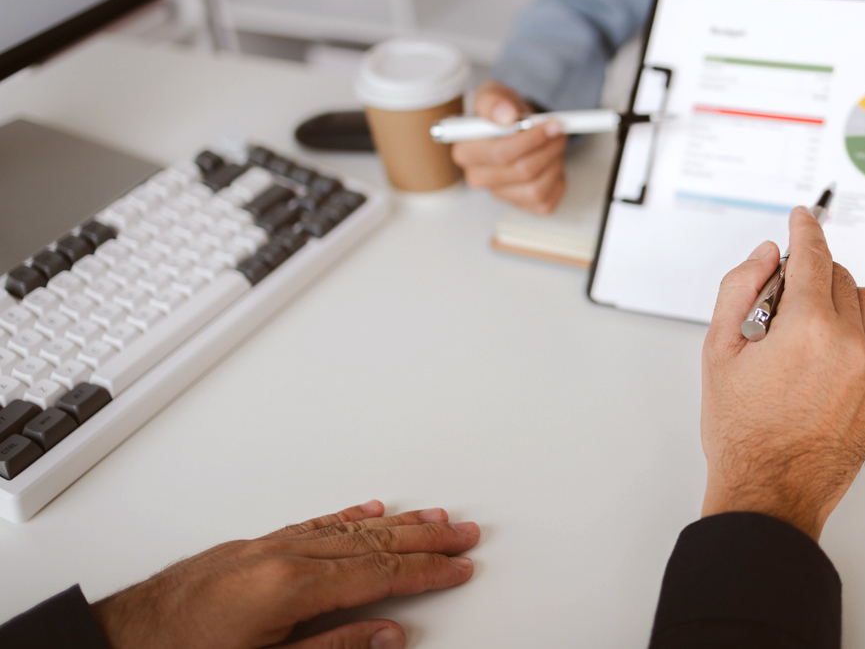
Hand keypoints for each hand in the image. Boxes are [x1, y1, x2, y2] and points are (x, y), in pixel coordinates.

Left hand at [91, 500, 480, 648]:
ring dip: (396, 522)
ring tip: (434, 516)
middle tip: (463, 534)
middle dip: (424, 538)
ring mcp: (264, 547)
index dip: (425, 571)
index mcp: (290, 588)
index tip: (458, 567)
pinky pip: (312, 524)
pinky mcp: (249, 547)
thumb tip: (388, 634)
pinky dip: (347, 516)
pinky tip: (368, 510)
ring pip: (347, 528)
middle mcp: (280, 556)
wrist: (120, 643)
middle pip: (371, 542)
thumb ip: (334, 647)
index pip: (378, 574)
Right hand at [450, 81, 567, 213]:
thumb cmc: (502, 113)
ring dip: (554, 162)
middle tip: (558, 129)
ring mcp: (498, 194)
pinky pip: (546, 201)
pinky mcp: (520, 205)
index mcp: (465, 152)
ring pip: (536, 187)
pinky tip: (552, 163)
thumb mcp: (493, 95)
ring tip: (555, 143)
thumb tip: (505, 116)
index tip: (549, 124)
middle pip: (522, 170)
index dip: (530, 139)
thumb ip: (494, 102)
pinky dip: (557, 179)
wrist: (517, 126)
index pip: (500, 153)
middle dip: (547, 147)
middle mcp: (477, 177)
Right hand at [700, 207, 864, 540]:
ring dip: (839, 300)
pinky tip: (817, 363)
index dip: (806, 230)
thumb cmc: (741, 433)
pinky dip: (850, 336)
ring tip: (803, 330)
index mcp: (810, 329)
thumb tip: (766, 256)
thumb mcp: (719, 350)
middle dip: (811, 275)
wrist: (769, 493)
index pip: (815, 257)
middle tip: (776, 305)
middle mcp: (850, 346)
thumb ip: (739, 288)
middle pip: (840, 277)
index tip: (803, 218)